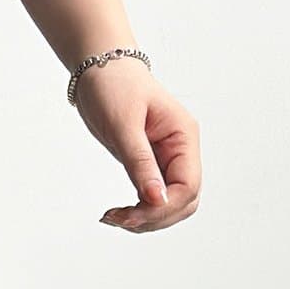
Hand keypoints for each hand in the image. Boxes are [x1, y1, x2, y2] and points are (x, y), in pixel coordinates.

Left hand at [74, 60, 201, 233]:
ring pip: (170, 203)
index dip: (163, 207)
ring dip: (146, 219)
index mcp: (183, 136)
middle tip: (118, 219)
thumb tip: (157, 199)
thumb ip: (141, 163)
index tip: (130, 215)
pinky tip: (116, 213)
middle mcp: (181, 149)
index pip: (188, 186)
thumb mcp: (124, 126)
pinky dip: (138, 210)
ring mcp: (168, 158)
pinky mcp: (152, 164)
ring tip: (113, 217)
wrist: (101, 69)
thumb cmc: (114, 87)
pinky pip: (154, 197)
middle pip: (184, 201)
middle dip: (154, 217)